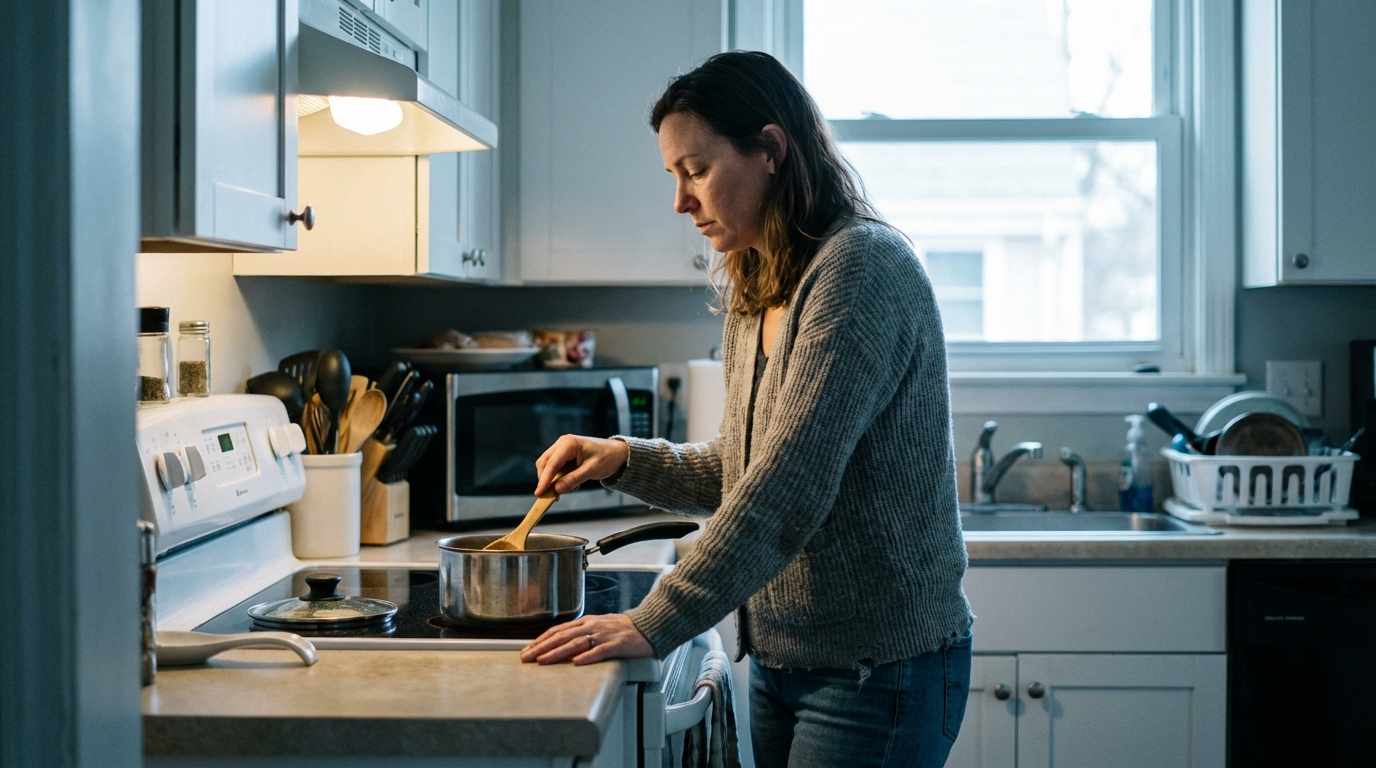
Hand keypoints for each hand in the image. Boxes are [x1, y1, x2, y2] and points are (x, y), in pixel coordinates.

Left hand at [519, 613, 653, 664]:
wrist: (648, 626)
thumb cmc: (623, 629)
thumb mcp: (598, 626)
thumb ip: (581, 633)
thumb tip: (560, 645)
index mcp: (587, 622)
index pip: (558, 630)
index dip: (541, 640)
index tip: (527, 650)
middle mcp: (592, 626)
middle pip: (563, 636)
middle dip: (543, 647)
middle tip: (527, 658)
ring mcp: (604, 635)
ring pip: (577, 643)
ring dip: (558, 652)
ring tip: (543, 661)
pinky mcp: (617, 645)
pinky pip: (601, 651)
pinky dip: (588, 657)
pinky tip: (577, 663)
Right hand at [535, 435, 629, 495]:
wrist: (617, 454)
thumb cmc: (607, 458)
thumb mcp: (591, 471)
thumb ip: (573, 479)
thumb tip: (556, 489)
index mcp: (569, 444)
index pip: (552, 463)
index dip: (544, 479)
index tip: (539, 493)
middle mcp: (562, 443)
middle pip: (545, 463)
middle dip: (546, 480)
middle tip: (552, 496)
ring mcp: (562, 448)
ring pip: (548, 466)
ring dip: (552, 480)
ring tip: (568, 488)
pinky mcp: (564, 455)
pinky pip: (555, 468)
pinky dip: (558, 478)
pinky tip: (570, 484)